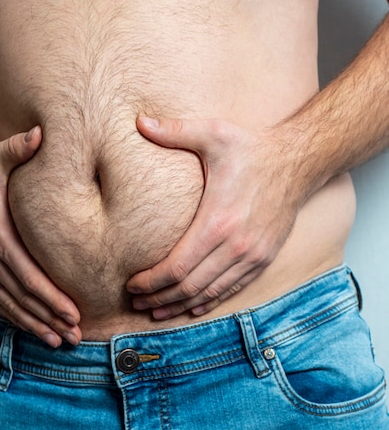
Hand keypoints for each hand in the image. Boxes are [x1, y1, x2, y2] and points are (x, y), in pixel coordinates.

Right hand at [0, 127, 80, 346]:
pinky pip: (0, 299)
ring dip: (35, 324)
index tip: (72, 314)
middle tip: (75, 337)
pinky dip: (17, 316)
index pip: (30, 277)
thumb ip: (17, 149)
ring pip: (12, 304)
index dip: (52, 299)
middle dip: (51, 319)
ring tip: (57, 342)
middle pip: (25, 298)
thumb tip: (40, 133)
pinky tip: (31, 327)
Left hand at [127, 116, 301, 318]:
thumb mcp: (213, 133)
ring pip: (209, 294)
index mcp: (217, 221)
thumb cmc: (252, 149)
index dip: (151, 282)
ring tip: (156, 309)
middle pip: (189, 287)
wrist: (298, 162)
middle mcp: (235, 246)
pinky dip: (208, 302)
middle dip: (158, 297)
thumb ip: (174, 131)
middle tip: (136, 301)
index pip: (177, 267)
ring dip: (180, 305)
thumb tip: (138, 120)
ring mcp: (252, 256)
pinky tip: (191, 307)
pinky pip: (231, 290)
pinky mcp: (263, 259)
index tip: (131, 285)